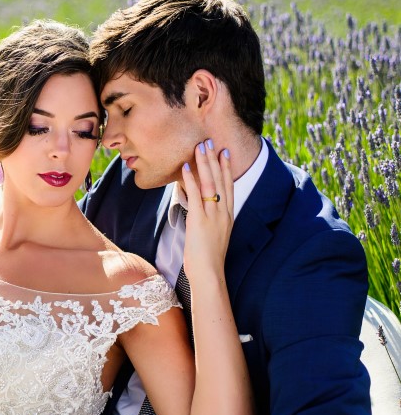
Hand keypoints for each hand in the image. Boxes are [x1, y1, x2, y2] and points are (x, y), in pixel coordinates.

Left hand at [182, 139, 234, 285]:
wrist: (209, 273)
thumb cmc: (207, 258)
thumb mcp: (211, 235)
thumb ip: (207, 220)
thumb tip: (196, 208)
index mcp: (227, 215)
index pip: (228, 186)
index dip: (226, 168)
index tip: (223, 152)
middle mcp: (223, 212)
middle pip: (220, 180)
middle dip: (214, 159)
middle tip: (209, 141)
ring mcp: (212, 216)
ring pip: (210, 184)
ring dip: (204, 164)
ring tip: (199, 147)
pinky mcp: (199, 220)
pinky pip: (195, 196)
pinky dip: (191, 180)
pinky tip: (186, 167)